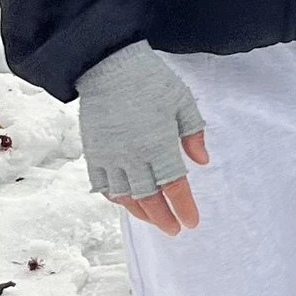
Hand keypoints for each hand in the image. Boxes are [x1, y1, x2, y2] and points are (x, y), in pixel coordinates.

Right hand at [74, 40, 207, 232]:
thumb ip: (193, 134)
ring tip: (153, 219)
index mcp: (159, 145)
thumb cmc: (150, 80)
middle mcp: (133, 156)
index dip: (183, 208)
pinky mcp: (93, 153)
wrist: (108, 66)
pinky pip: (103, 185)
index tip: (191, 222)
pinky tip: (125, 202)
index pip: (174, 187)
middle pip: (150, 199)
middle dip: (164, 218)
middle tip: (174, 229)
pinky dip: (115, 198)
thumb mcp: (183, 102)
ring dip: (140, 212)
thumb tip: (201, 161)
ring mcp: (110, 157)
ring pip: (125, 197)